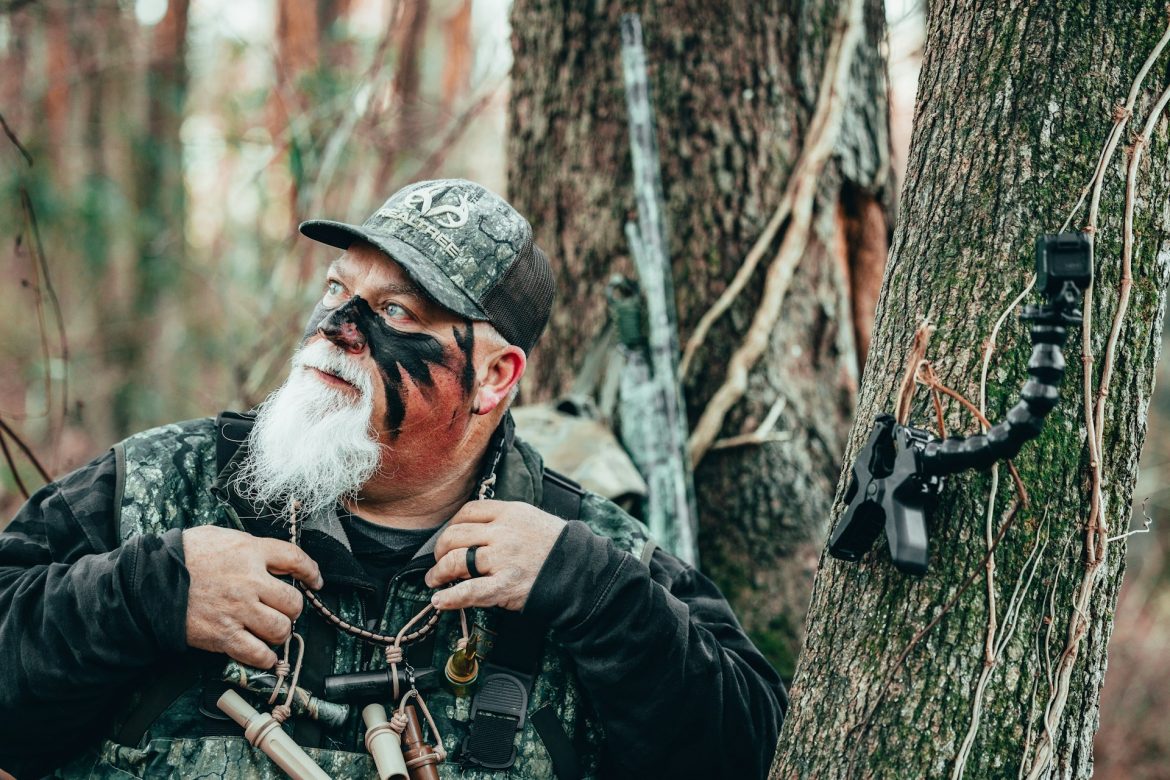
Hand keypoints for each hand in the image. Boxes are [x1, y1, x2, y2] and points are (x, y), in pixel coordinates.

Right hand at [182, 525, 323, 668]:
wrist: (149, 581)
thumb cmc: (183, 555)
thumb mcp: (221, 537)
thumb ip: (249, 547)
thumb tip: (269, 556)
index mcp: (250, 552)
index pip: (296, 559)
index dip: (311, 572)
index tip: (315, 580)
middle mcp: (250, 581)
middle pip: (293, 601)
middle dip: (292, 608)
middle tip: (284, 609)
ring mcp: (238, 610)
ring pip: (280, 629)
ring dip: (280, 632)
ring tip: (272, 629)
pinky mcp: (224, 635)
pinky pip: (258, 653)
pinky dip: (265, 658)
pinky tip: (264, 655)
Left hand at [426, 500, 564, 611]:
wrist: (580, 570)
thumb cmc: (555, 546)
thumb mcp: (531, 519)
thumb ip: (503, 521)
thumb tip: (472, 531)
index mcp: (510, 512)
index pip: (468, 511)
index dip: (452, 525)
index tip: (449, 537)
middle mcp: (503, 533)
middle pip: (455, 535)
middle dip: (440, 550)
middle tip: (438, 561)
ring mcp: (503, 559)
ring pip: (456, 561)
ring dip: (438, 572)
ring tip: (435, 580)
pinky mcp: (506, 585)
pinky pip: (470, 591)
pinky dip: (450, 598)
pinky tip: (439, 601)